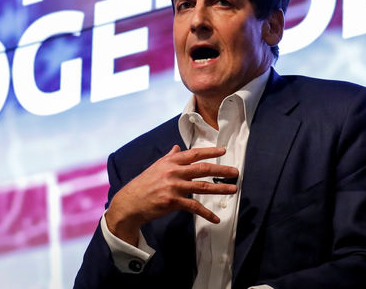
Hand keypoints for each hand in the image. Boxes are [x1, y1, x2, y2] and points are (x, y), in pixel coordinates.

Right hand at [105, 145, 238, 245]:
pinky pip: (194, 207)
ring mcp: (174, 187)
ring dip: (220, 189)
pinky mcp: (173, 202)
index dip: (210, 152)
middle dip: (221, 170)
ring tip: (233, 189)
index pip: (194, 153)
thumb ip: (169, 157)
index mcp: (171, 161)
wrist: (130, 202)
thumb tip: (177, 147)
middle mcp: (174, 171)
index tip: (223, 150)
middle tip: (235, 172)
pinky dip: (206, 213)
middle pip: (203, 169)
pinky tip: (215, 218)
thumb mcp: (156, 166)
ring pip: (202, 187)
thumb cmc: (144, 184)